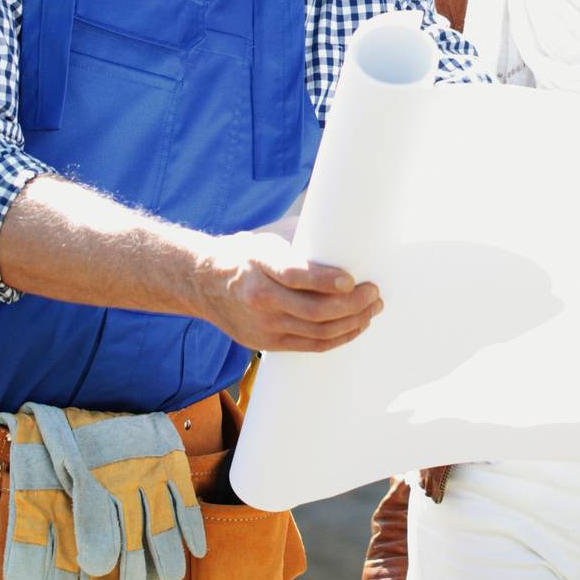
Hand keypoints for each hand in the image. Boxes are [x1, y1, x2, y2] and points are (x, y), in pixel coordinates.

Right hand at [200, 230, 381, 352]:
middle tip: (374, 292)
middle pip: (313, 310)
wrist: (206, 282)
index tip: (351, 279)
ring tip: (372, 308)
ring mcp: (262, 324)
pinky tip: (355, 326)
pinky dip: (338, 338)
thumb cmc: (250, 252)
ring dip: (352, 322)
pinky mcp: (266, 343)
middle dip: (352, 305)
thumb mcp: (271, 236)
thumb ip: (306, 237)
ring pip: (317, 331)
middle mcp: (259, 296)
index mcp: (259, 262)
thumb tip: (349, 234)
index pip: (294, 274)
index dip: (325, 280)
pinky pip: (310, 345)